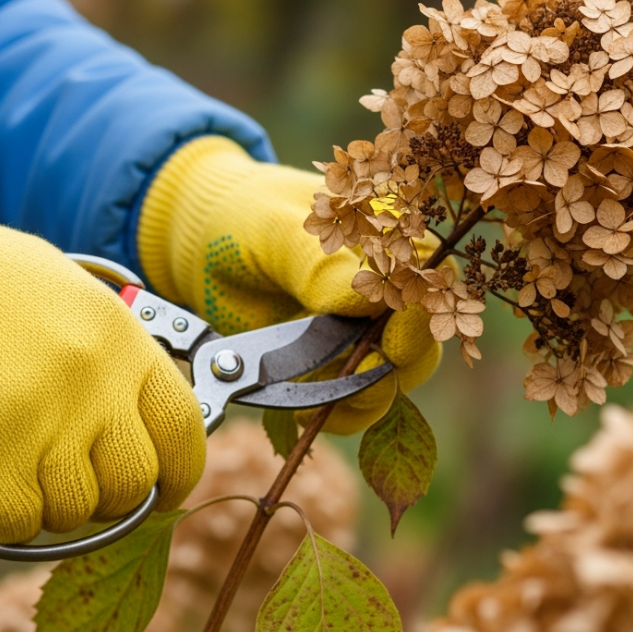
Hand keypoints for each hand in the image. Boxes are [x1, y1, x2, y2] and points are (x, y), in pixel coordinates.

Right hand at [0, 180, 204, 542]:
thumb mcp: (71, 298)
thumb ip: (109, 359)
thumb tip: (132, 425)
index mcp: (122, 340)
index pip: (183, 428)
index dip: (178, 470)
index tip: (165, 487)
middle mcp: (96, 383)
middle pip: (132, 482)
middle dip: (107, 496)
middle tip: (73, 481)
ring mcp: (47, 419)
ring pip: (75, 508)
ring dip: (48, 504)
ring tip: (18, 468)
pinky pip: (18, 520)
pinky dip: (2, 519)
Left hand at [138, 137, 440, 434]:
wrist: (198, 244)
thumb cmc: (242, 217)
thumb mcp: (274, 231)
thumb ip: (319, 266)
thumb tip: (372, 300)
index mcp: (391, 240)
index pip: (434, 282)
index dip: (424, 315)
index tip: (395, 341)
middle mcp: (390, 289)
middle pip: (426, 340)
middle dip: (399, 366)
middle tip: (363, 377)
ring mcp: (364, 331)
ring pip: (397, 379)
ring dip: (367, 397)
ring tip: (322, 399)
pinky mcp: (336, 365)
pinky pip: (358, 402)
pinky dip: (340, 414)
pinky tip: (305, 412)